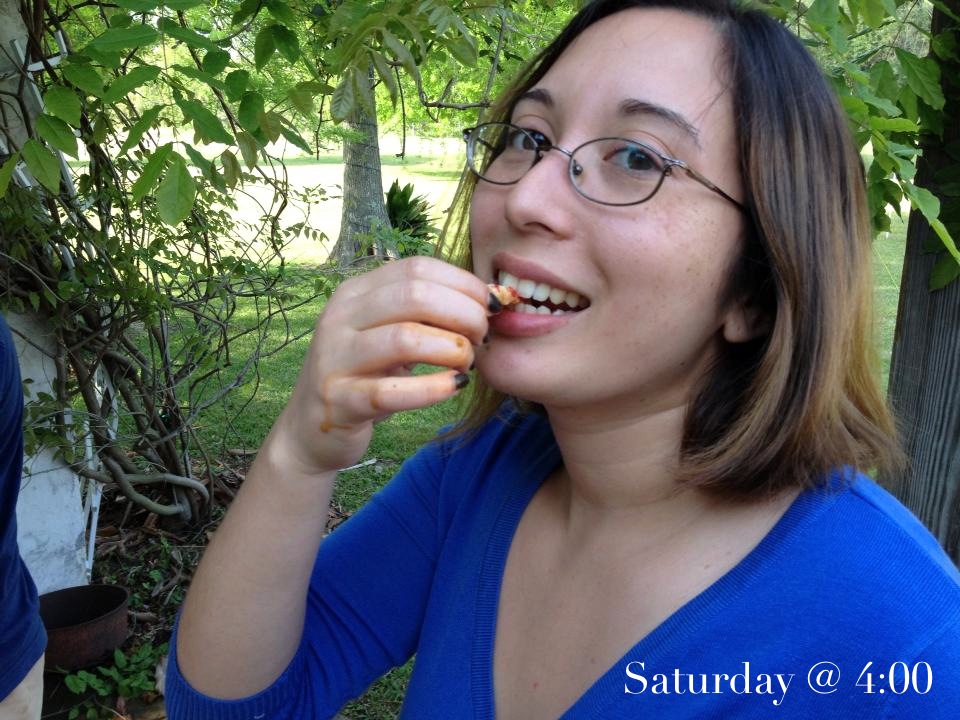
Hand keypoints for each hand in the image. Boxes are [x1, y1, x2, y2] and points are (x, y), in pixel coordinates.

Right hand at [266, 257, 489, 475]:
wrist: (312, 430)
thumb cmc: (366, 377)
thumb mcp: (389, 335)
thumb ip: (426, 314)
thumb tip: (488, 300)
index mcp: (355, 293)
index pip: (417, 269)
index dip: (463, 284)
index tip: (490, 308)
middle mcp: (340, 318)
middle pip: (414, 295)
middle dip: (463, 314)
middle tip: (482, 338)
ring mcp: (335, 359)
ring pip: (405, 339)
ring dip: (451, 349)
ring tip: (467, 364)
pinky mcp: (339, 401)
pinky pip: (392, 391)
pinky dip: (433, 388)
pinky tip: (454, 386)